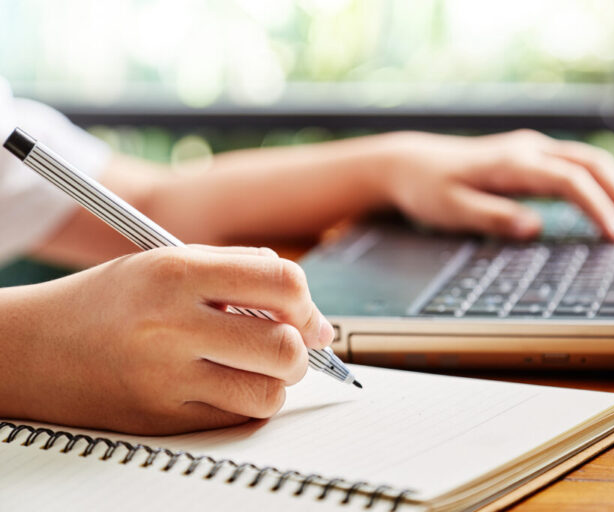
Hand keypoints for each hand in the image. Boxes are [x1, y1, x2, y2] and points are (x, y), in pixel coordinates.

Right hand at [0, 245, 333, 434]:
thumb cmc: (111, 301)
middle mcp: (171, 326)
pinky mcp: (161, 420)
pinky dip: (247, 403)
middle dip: (300, 348)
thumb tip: (312, 316)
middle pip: (284, 346)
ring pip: (269, 393)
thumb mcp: (168, 260)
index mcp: (176, 272)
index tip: (304, 313)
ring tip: (254, 367)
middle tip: (288, 345)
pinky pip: (238, 419)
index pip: (282, 283)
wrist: (32, 348)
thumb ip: (242, 270)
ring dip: (276, 381)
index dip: (306, 301)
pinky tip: (226, 384)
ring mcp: (165, 379)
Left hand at [380, 130, 613, 242]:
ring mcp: (533, 151)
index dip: (600, 208)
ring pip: (592, 163)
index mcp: (512, 162)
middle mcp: (529, 150)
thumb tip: (535, 227)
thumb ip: (492, 217)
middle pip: (594, 165)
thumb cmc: (427, 188)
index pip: (570, 180)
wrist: (408, 165)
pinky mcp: (532, 160)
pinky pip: (579, 169)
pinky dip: (605, 187)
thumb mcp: (451, 209)